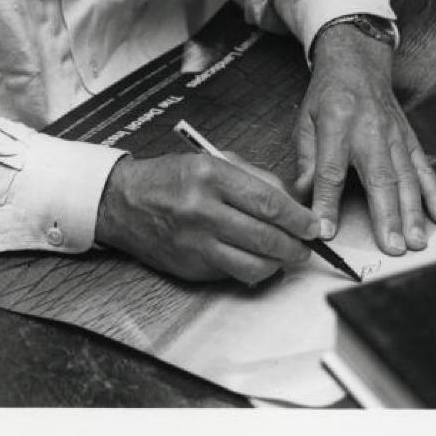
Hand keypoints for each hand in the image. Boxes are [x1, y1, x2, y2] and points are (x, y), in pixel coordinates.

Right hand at [95, 152, 320, 285]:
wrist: (123, 202)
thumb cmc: (169, 178)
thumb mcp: (211, 161)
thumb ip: (253, 178)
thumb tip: (291, 202)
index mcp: (210, 176)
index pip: (267, 202)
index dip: (297, 218)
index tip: (313, 225)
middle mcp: (202, 210)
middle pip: (265, 237)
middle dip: (295, 246)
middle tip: (306, 246)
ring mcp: (196, 243)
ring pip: (253, 265)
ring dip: (278, 264)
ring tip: (284, 256)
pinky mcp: (191, 267)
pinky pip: (232, 274)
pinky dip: (251, 270)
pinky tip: (256, 260)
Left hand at [294, 24, 435, 254]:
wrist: (357, 63)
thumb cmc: (328, 95)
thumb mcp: (304, 120)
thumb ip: (306, 159)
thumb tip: (302, 196)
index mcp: (336, 124)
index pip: (331, 170)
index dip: (327, 202)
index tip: (325, 230)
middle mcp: (370, 131)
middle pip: (379, 177)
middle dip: (387, 215)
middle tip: (392, 247)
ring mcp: (395, 135)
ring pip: (407, 177)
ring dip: (413, 212)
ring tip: (416, 242)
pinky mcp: (410, 138)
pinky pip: (425, 168)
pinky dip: (435, 193)